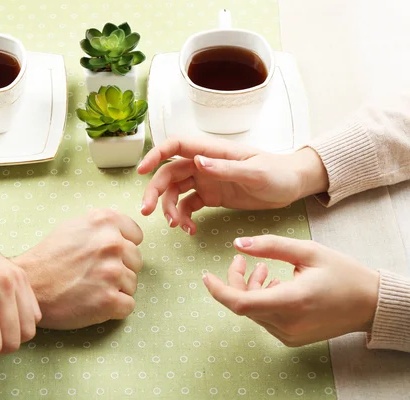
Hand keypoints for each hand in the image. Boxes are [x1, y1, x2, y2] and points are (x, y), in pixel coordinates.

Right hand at [13, 209, 143, 329]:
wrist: (29, 286)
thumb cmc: (48, 257)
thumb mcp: (74, 226)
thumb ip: (101, 227)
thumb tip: (123, 232)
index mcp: (105, 222)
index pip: (136, 236)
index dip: (122, 249)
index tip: (104, 256)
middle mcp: (112, 243)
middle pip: (136, 261)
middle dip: (119, 269)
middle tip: (93, 275)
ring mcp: (112, 272)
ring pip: (132, 284)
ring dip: (115, 289)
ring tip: (90, 288)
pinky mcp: (110, 300)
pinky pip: (128, 305)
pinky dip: (114, 308)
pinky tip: (93, 303)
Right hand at [138, 136, 327, 233]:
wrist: (293, 185)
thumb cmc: (278, 173)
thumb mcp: (254, 173)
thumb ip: (225, 169)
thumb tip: (196, 162)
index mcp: (212, 152)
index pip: (176, 146)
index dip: (156, 155)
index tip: (142, 171)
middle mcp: (204, 165)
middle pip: (169, 173)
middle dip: (155, 191)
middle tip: (148, 212)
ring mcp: (206, 181)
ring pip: (175, 192)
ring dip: (169, 209)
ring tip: (178, 227)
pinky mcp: (211, 196)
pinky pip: (188, 206)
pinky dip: (184, 218)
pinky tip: (190, 230)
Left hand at [202, 234, 378, 345]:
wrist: (370, 303)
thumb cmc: (342, 273)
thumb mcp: (307, 251)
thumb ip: (270, 246)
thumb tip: (237, 244)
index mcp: (292, 301)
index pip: (241, 303)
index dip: (219, 290)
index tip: (205, 276)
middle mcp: (288, 323)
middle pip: (244, 304)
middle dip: (236, 280)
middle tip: (243, 259)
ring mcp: (289, 335)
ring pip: (253, 311)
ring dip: (250, 289)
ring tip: (264, 269)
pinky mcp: (291, 338)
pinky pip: (265, 318)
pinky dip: (261, 300)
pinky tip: (274, 284)